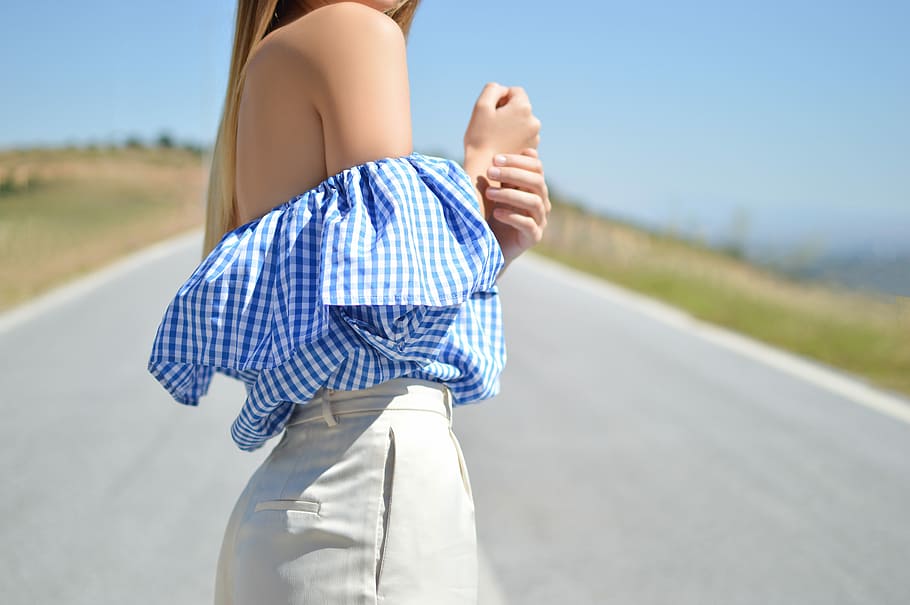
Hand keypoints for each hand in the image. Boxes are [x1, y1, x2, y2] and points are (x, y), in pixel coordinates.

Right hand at [463, 82, 540, 159]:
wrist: (484, 169)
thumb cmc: (480, 137)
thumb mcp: (481, 106)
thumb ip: (492, 89)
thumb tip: (503, 90)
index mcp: (523, 107)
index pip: (514, 91)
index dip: (500, 98)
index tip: (491, 112)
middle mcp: (534, 121)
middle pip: (519, 107)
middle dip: (506, 112)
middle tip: (491, 126)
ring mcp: (535, 137)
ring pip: (521, 123)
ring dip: (510, 125)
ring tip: (496, 137)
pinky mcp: (531, 150)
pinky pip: (522, 136)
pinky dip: (513, 137)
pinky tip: (502, 146)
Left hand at [483, 148, 549, 267]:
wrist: (491, 246)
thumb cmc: (493, 215)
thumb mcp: (496, 192)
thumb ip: (501, 176)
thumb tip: (496, 156)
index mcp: (534, 188)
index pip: (536, 167)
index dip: (518, 160)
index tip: (495, 159)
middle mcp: (541, 202)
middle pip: (537, 182)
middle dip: (513, 174)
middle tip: (490, 172)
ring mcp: (540, 220)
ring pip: (534, 202)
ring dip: (510, 195)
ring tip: (489, 194)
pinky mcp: (533, 237)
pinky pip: (528, 225)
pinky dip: (512, 217)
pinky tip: (497, 213)